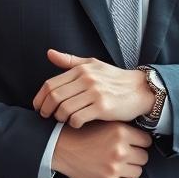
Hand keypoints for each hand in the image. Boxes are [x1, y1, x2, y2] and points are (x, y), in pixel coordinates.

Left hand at [33, 50, 153, 127]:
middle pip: (55, 97)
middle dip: (46, 110)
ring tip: (62, 120)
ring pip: (64, 109)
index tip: (38, 107)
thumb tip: (49, 53)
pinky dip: (73, 123)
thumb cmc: (114, 79)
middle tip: (46, 116)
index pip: (51, 84)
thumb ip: (70, 61)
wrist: (140, 89)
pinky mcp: (103, 107)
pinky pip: (78, 118)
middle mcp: (87, 79)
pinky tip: (76, 123)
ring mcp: (95, 93)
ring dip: (59, 118)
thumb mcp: (93, 64)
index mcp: (82, 69)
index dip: (40, 98)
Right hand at [51, 121, 151, 177]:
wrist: (64, 148)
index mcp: (121, 132)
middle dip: (136, 156)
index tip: (137, 144)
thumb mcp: (106, 124)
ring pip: (138, 171)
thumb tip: (141, 136)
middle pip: (144, 157)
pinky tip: (117, 174)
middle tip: (127, 155)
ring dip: (131, 169)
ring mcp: (114, 167)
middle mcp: (120, 150)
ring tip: (119, 164)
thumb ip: (125, 129)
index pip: (147, 141)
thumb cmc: (83, 135)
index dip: (141, 143)